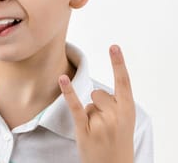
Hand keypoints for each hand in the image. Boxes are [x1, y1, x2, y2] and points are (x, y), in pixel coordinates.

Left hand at [59, 45, 135, 162]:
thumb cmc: (118, 142)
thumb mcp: (125, 122)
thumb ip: (114, 104)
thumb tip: (96, 93)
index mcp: (128, 111)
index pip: (124, 82)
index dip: (118, 63)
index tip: (113, 46)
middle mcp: (116, 115)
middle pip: (98, 93)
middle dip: (98, 106)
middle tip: (105, 127)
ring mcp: (101, 123)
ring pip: (88, 103)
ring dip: (89, 114)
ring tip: (97, 132)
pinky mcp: (85, 129)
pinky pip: (75, 106)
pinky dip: (68, 92)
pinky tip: (61, 79)